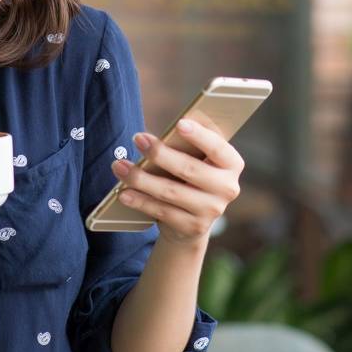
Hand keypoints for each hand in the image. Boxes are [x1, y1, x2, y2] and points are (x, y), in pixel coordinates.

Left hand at [109, 118, 243, 245]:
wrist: (191, 219)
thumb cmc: (190, 176)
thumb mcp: (195, 159)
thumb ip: (187, 145)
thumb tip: (166, 130)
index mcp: (231, 164)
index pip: (217, 148)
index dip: (200, 136)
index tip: (179, 123)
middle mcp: (227, 188)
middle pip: (190, 169)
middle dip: (160, 153)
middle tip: (138, 138)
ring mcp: (212, 211)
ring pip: (171, 192)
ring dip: (141, 178)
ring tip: (119, 166)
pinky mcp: (193, 228)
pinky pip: (162, 212)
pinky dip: (140, 201)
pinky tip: (123, 193)